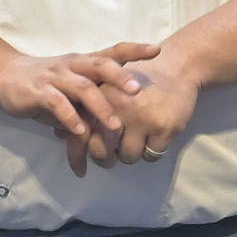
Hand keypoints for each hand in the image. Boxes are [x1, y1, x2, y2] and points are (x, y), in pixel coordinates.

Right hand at [0, 41, 160, 141]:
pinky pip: (57, 103)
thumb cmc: (46, 83)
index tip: (157, 50)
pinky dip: (70, 118)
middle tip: (137, 91)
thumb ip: (95, 97)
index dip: (135, 49)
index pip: (112, 52)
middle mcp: (72, 65)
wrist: (5, 77)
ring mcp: (55, 77)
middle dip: (120, 77)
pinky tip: (80, 131)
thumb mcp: (73, 85)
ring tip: (115, 126)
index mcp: (83, 61)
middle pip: (100, 65)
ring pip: (82, 87)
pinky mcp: (38, 91)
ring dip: (100, 107)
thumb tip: (125, 116)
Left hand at [60, 53, 202, 176]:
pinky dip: (150, 151)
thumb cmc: (135, 77)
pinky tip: (152, 137)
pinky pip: (151, 155)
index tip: (79, 170)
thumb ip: (82, 109)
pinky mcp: (164, 128)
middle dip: (105, 159)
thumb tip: (60, 133)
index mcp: (99, 96)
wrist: (176, 66)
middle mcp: (117, 108)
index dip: (76, 155)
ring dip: (129, 154)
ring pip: (128, 156)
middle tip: (109, 157)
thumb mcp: (105, 86)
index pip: (80, 133)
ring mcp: (141, 119)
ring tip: (134, 139)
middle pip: (102, 150)